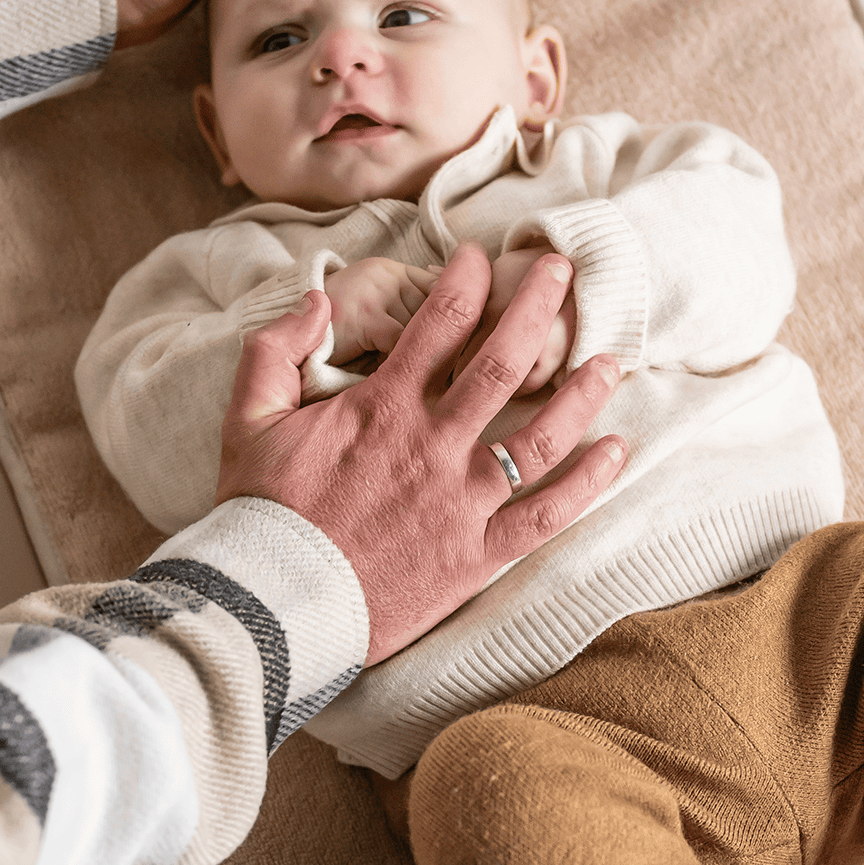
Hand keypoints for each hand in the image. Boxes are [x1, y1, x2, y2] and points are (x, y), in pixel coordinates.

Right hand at [217, 244, 626, 662]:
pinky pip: (546, 514)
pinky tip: (616, 451)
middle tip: (563, 273)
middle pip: (502, 363)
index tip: (484, 260)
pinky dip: (587, 483)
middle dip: (538, 309)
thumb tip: (316, 299)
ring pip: (540, 436)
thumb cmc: (260, 514)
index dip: (468, 283)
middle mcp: (431, 446)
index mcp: (381, 408)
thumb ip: (274, 351)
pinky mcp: (476, 554)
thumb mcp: (247, 421)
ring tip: (610, 360)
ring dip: (581, 394)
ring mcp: (460, 501)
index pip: (440, 324)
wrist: (274, 604)